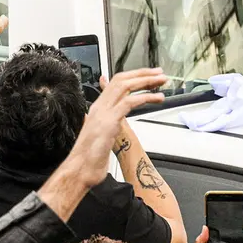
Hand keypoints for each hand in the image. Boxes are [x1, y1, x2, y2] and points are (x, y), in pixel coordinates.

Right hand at [63, 69, 166, 187]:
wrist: (81, 169)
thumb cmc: (90, 157)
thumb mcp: (102, 136)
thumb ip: (109, 124)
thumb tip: (114, 122)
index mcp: (98, 108)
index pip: (115, 83)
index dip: (132, 76)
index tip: (147, 75)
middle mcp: (100, 107)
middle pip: (121, 80)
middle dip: (141, 73)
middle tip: (158, 73)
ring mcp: (103, 112)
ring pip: (124, 86)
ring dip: (145, 81)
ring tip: (161, 81)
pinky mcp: (109, 121)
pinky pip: (128, 102)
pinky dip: (145, 97)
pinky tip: (157, 98)